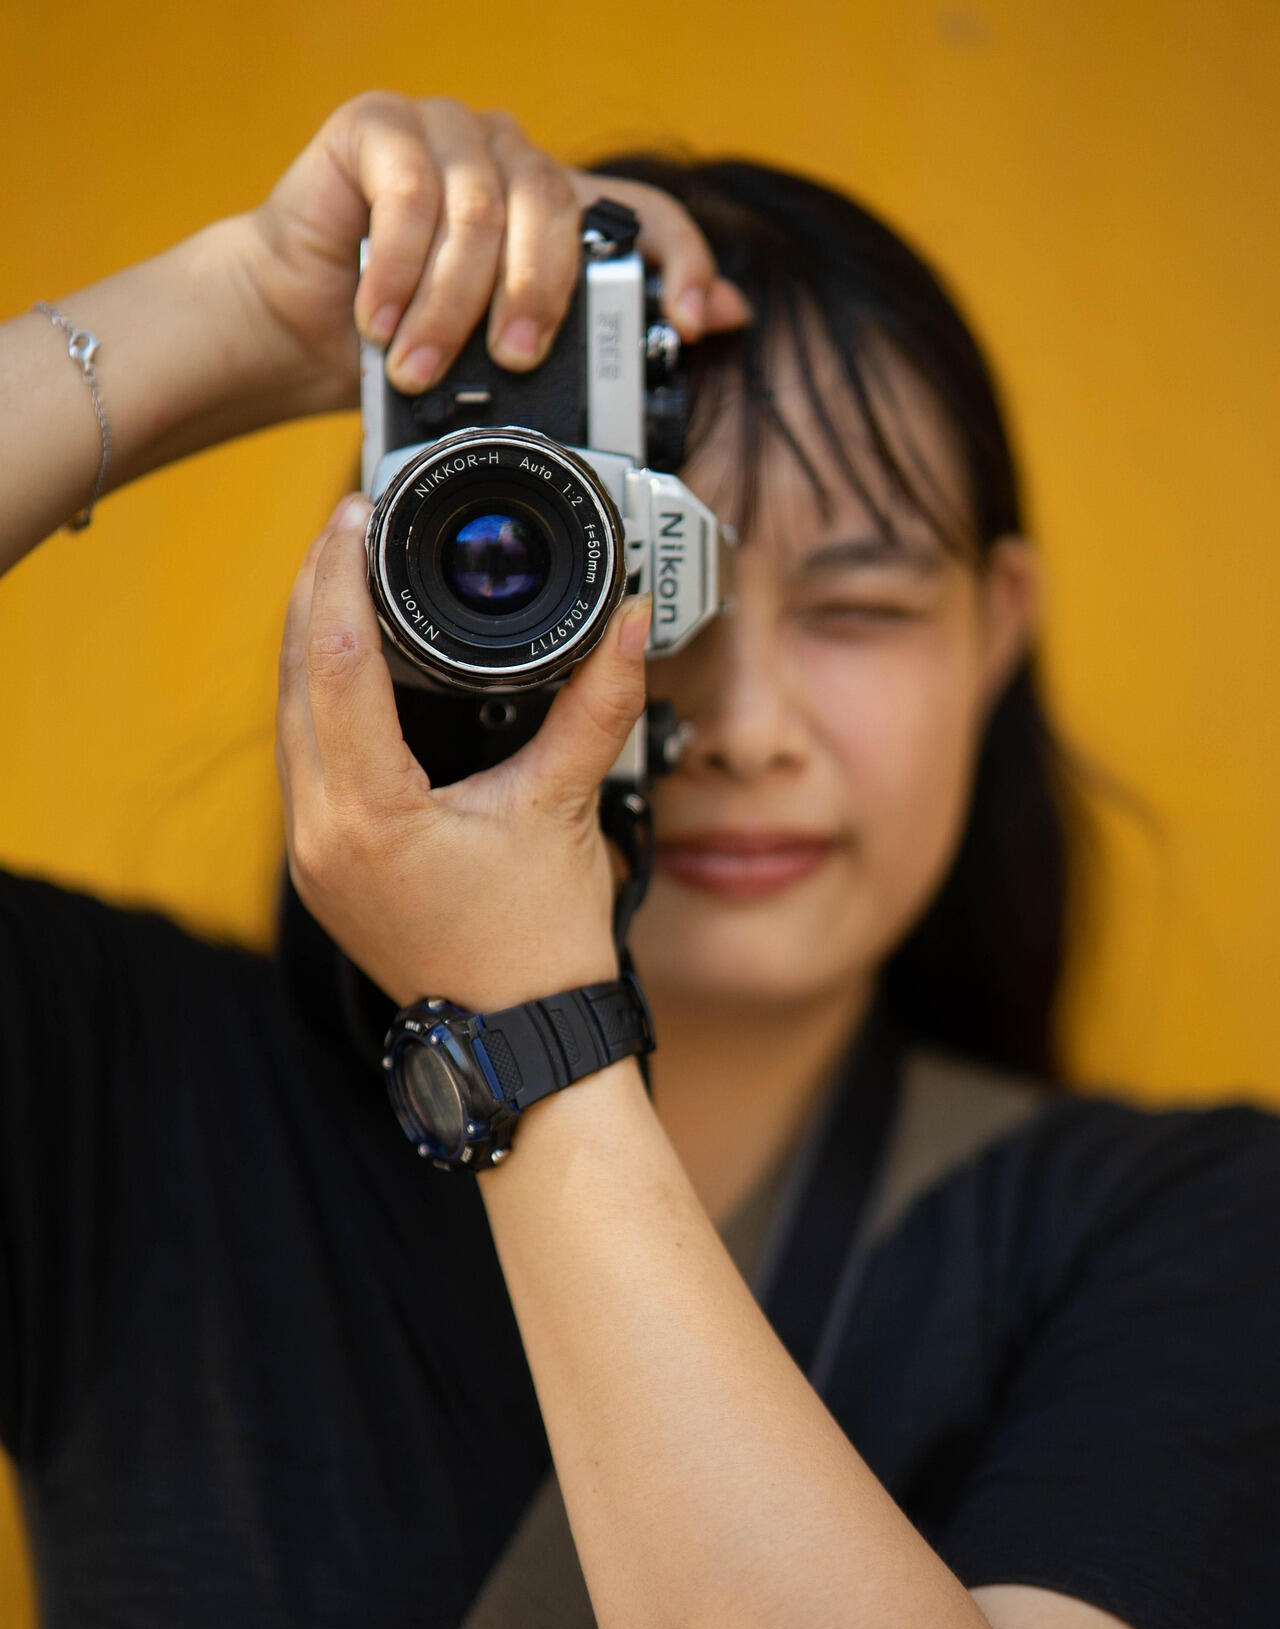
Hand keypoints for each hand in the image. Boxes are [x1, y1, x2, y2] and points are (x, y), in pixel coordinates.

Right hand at [242, 92, 751, 415]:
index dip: (678, 257)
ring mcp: (447, 132)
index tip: (687, 318)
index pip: (644, 212)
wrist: (296, 326)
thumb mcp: (502, 359)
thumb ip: (594, 340)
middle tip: (513, 360)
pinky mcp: (379, 124)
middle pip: (556, 209)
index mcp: (552, 210)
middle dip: (536, 296)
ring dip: (449, 305)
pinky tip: (376, 317)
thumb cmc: (401, 339)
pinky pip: (410, 191)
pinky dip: (397, 270)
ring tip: (418, 366)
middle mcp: (508, 158)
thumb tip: (720, 321)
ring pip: (480, 210)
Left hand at [276, 496, 650, 1010]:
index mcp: (368, 816)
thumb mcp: (566, 806)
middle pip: (292, 679)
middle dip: (314, 592)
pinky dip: (320, 701)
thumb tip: (628, 623)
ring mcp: (312, 856)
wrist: (522, 1042)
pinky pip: (305, 760)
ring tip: (344, 579)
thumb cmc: (540, 948)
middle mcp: (319, 835)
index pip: (333, 661)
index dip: (339, 574)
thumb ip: (597, 703)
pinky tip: (348, 669)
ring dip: (310, 644)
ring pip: (289, 719)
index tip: (356, 515)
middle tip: (347, 526)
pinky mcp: (324, 868)